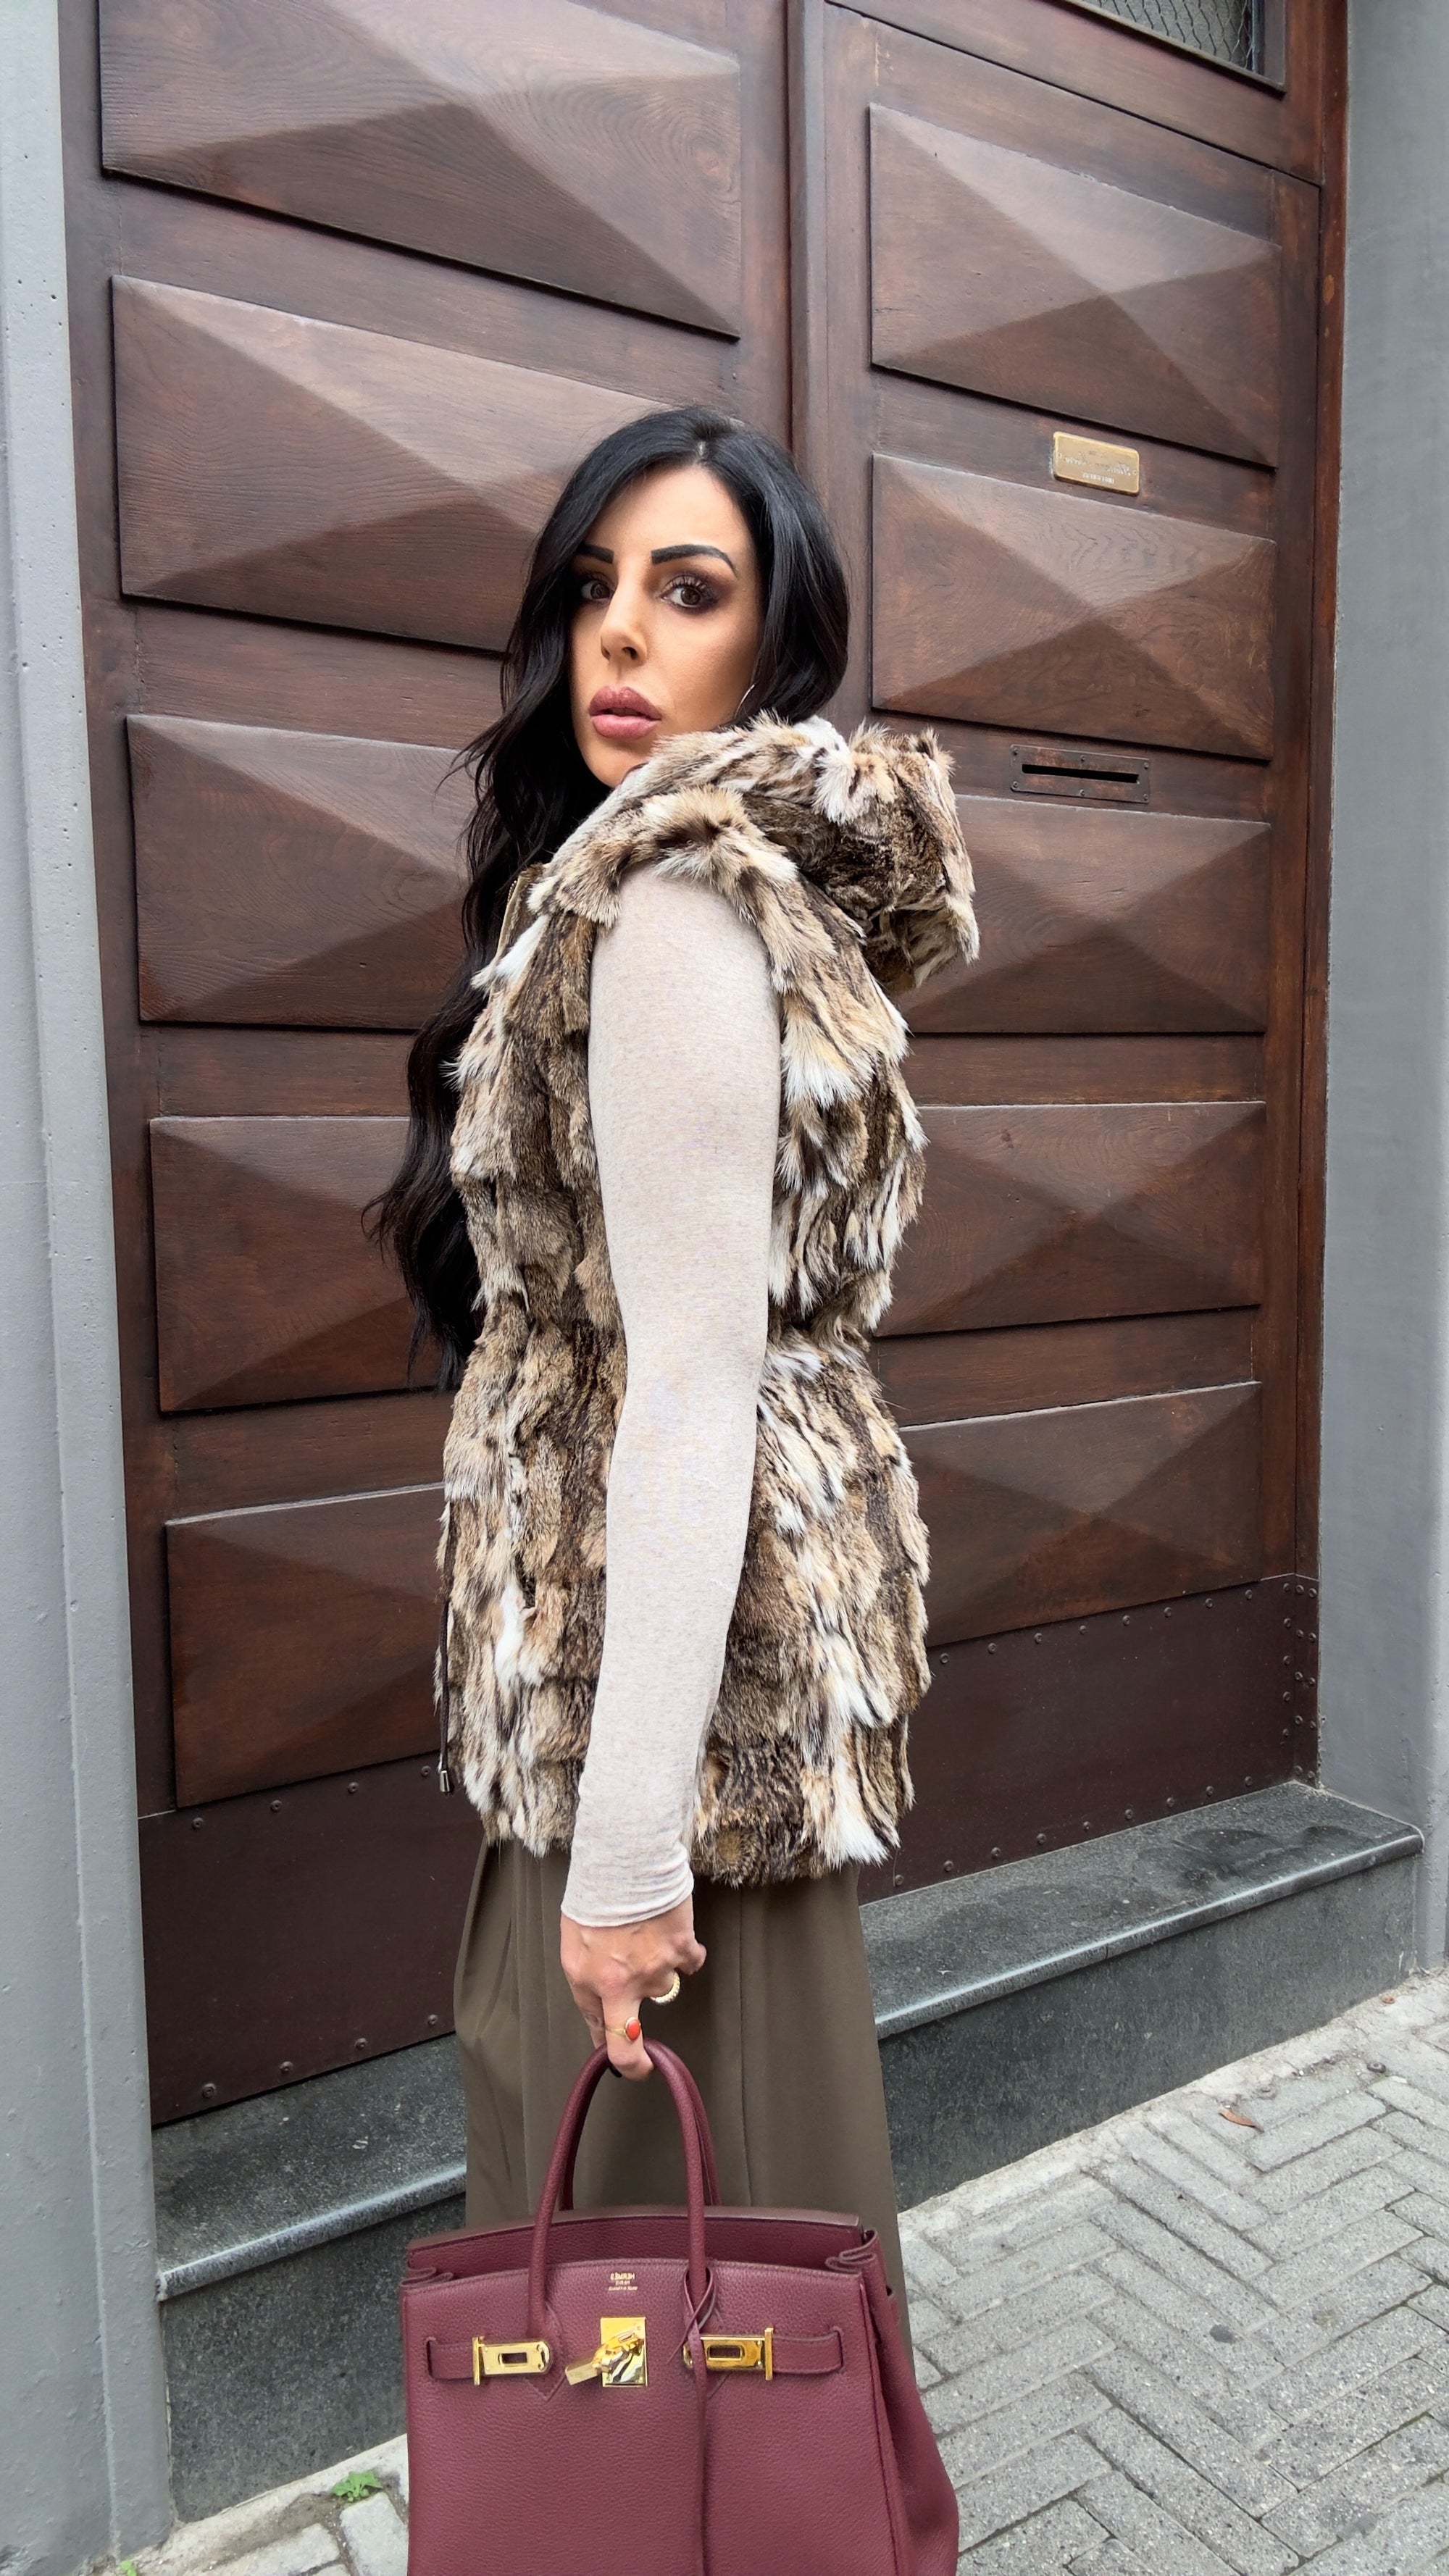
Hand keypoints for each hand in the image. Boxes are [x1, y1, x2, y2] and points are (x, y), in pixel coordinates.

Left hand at [560, 1898, 706, 2080]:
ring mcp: (657, 1967)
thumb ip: (587, 1988)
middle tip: (639, 2058)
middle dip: (636, 2050)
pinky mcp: (682, 1948)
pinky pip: (690, 1961)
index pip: (608, 2040)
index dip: (622, 2062)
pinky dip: (685, 1952)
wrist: (622, 1861)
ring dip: (655, 1970)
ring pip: (662, 1985)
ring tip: (643, 1939)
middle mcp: (625, 1982)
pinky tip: (672, 1933)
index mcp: (593, 1983)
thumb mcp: (573, 1951)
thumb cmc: (594, 1900)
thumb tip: (601, 2020)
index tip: (631, 2068)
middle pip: (634, 2024)